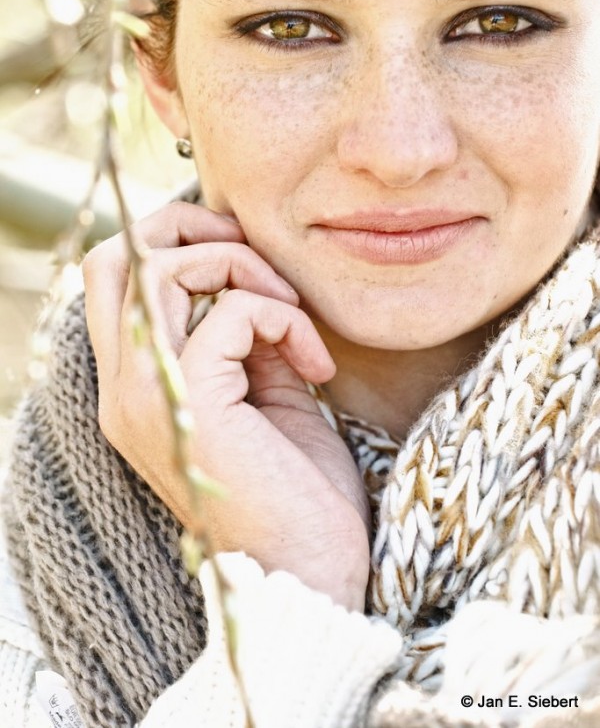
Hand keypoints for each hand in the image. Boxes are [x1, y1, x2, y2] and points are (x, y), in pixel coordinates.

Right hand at [83, 202, 369, 608]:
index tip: (248, 255)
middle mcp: (123, 387)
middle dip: (188, 227)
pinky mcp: (190, 403)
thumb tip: (248, 273)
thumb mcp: (265, 389)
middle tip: (253, 253)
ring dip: (238, 264)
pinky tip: (316, 363)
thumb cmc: (297, 488)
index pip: (114, 276)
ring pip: (157, 267)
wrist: (312, 574)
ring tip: (289, 306)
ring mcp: (147, 396)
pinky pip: (228, 311)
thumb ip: (241, 332)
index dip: (175, 240)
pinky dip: (280, 315)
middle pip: (116, 256)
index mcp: (135, 385)